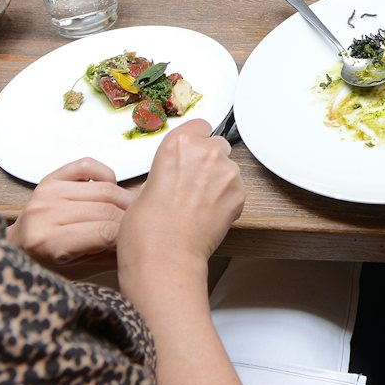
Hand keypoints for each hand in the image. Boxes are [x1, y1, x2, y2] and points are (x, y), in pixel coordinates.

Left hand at [7, 157, 134, 269]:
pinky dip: (106, 175)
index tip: (142, 239)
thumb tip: (142, 242)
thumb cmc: (46, 266)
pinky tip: (109, 190)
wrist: (15, 250)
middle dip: (130, 218)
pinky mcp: (50, 178)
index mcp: (48, 242)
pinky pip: (89, 165)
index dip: (129, 235)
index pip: (105, 233)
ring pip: (104, 188)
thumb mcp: (78, 272)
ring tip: (130, 212)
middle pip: (107, 209)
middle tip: (142, 226)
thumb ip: (109, 256)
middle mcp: (44, 213)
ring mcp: (47, 192)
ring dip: (124, 199)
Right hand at [116, 119, 243, 273]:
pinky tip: (209, 214)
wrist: (165, 259)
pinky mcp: (240, 193)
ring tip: (199, 205)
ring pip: (229, 168)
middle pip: (217, 146)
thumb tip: (175, 174)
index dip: (196, 141)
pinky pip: (237, 189)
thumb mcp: (144, 187)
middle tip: (193, 186)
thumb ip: (167, 170)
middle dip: (208, 162)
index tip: (192, 152)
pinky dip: (227, 199)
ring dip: (219, 181)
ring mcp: (226, 172)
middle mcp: (205, 152)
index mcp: (177, 144)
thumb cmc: (147, 231)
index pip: (200, 125)